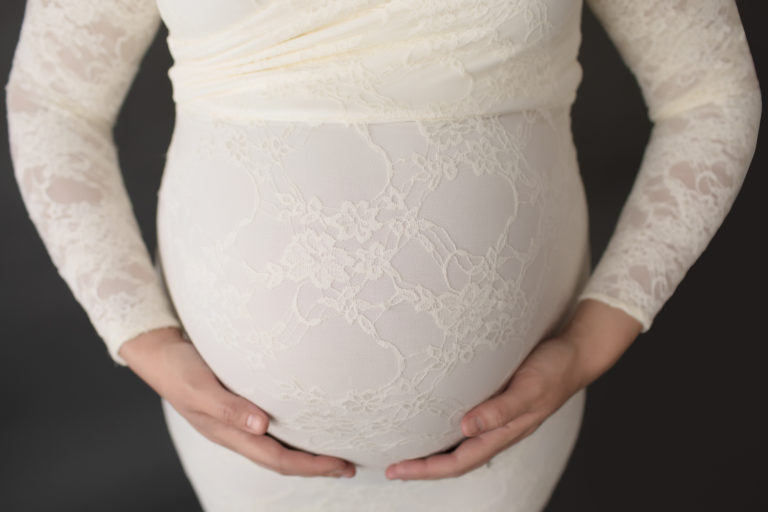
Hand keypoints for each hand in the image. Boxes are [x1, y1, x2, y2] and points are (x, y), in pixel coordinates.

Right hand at [118, 326, 355, 477]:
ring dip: (306, 452)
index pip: (277, 458)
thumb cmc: (177, 367)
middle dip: (316, 465)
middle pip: (282, 458)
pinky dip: (292, 432)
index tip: (341, 465)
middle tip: (350, 465)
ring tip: (334, 452)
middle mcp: (236, 432)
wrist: (158, 351)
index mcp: (228, 433)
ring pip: (277, 446)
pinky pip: (271, 427)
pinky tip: (306, 424)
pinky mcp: (238, 405)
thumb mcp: (200, 386)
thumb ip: (229, 407)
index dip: (310, 465)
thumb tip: (261, 427)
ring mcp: (236, 420)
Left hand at [385, 298, 641, 479]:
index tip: (396, 469)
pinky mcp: (497, 403)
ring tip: (408, 450)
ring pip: (460, 445)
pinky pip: (467, 425)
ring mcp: (498, 419)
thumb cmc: (553, 370)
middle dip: (424, 467)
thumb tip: (465, 428)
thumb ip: (500, 409)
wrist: (575, 354)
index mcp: (503, 433)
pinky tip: (436, 421)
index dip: (426, 469)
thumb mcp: (529, 388)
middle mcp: (497, 430)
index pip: (457, 462)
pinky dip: (446, 430)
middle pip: (454, 460)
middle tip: (392, 467)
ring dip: (434, 452)